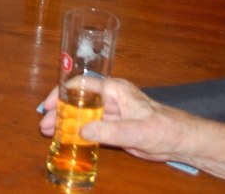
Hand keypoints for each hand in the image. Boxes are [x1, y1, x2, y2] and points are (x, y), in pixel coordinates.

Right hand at [45, 77, 194, 163]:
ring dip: (66, 122)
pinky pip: (90, 127)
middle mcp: (110, 98)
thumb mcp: (136, 130)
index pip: (83, 84)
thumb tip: (81, 131)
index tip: (49, 105)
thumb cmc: (163, 128)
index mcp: (115, 90)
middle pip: (79, 100)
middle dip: (60, 111)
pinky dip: (77, 132)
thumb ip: (109, 130)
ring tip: (48, 132)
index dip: (63, 93)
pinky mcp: (113, 127)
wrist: (180, 141)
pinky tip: (65, 138)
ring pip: (83, 115)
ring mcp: (111, 113)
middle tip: (44, 124)